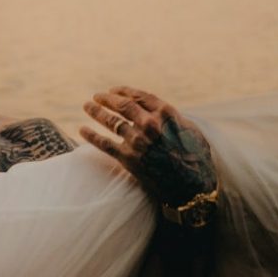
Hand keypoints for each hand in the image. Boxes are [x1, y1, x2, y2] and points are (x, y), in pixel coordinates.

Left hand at [81, 86, 217, 214]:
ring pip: (111, 121)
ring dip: (96, 112)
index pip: (140, 97)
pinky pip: (104, 144)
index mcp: (166, 113)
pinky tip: (82, 130)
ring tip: (87, 106)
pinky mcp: (128, 158)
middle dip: (107, 99)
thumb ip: (172, 118)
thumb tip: (159, 112)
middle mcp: (149, 124)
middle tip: (96, 96)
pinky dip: (91, 136)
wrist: (191, 185)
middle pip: (123, 106)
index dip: (125, 92)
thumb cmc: (195, 158)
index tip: (114, 90)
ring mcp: (137, 140)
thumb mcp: (190, 129)